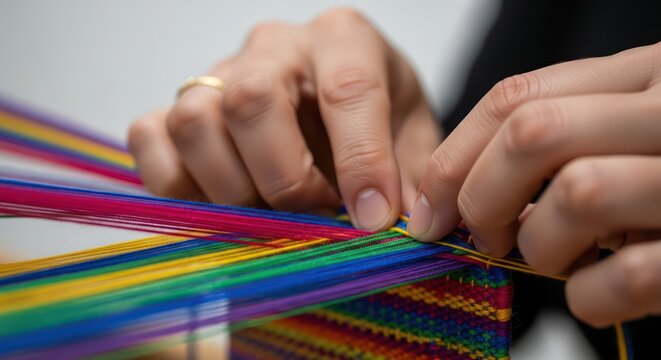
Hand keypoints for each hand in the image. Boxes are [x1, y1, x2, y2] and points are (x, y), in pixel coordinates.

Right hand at [128, 8, 439, 230]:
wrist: (337, 102)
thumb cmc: (377, 118)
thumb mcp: (412, 139)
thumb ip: (411, 180)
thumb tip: (404, 233)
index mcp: (344, 40)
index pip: (348, 90)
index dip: (361, 162)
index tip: (372, 219)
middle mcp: (275, 47)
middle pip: (252, 101)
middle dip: (285, 179)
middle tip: (315, 215)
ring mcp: (218, 72)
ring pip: (194, 121)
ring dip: (232, 188)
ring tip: (270, 212)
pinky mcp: (177, 105)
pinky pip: (150, 139)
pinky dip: (178, 185)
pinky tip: (222, 203)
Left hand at [408, 42, 660, 325]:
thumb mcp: (620, 135)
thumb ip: (554, 142)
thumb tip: (451, 194)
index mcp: (642, 75)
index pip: (516, 97)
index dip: (455, 157)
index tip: (431, 208)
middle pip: (533, 133)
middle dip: (483, 197)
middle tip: (485, 238)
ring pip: (577, 195)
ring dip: (541, 247)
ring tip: (556, 260)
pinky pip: (625, 276)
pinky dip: (589, 297)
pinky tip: (600, 292)